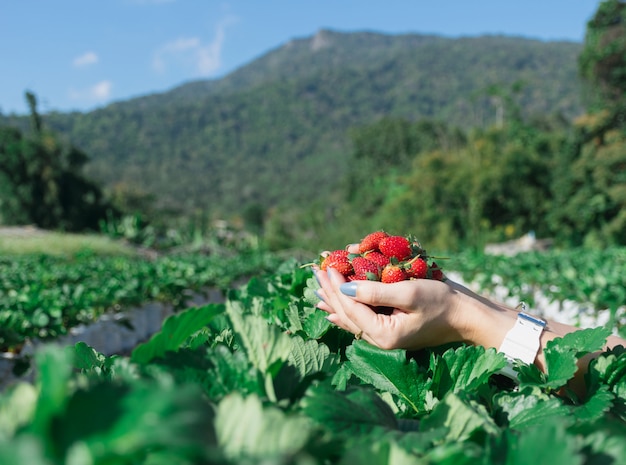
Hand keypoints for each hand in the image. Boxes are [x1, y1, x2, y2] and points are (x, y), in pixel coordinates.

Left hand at [315, 267, 470, 350]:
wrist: (466, 317)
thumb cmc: (442, 303)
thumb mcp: (409, 294)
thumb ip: (375, 292)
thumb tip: (344, 288)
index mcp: (383, 334)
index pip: (350, 308)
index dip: (336, 286)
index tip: (326, 267)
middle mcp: (379, 339)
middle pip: (346, 314)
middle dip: (330, 292)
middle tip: (316, 271)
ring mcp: (384, 336)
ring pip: (350, 318)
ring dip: (333, 301)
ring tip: (317, 288)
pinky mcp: (389, 329)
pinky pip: (360, 321)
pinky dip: (345, 312)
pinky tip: (331, 312)